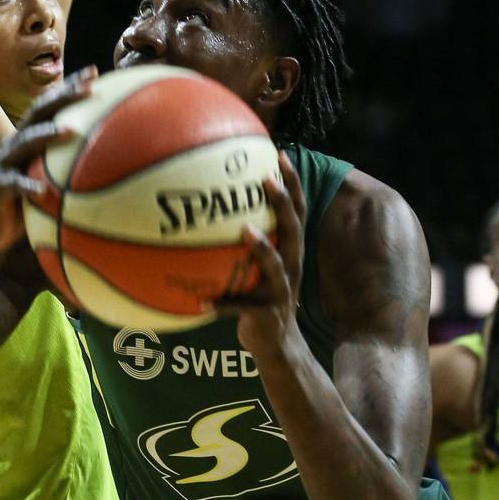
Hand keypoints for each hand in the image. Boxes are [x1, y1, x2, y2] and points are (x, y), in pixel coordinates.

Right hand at [0, 65, 96, 257]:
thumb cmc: (33, 203)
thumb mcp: (55, 181)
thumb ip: (75, 166)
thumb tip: (119, 161)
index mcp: (32, 138)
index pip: (52, 105)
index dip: (70, 87)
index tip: (94, 72)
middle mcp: (17, 144)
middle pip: (39, 113)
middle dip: (63, 97)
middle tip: (88, 88)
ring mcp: (5, 163)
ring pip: (25, 142)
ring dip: (48, 135)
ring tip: (71, 131)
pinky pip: (13, 185)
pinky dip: (27, 186)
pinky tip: (42, 191)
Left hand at [215, 152, 306, 361]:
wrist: (277, 346)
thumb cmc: (260, 297)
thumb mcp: (258, 265)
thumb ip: (245, 238)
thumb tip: (213, 206)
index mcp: (290, 251)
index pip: (297, 210)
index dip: (292, 182)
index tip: (279, 153)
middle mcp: (290, 266)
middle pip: (293, 229)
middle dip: (282, 203)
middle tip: (266, 179)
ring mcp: (280, 290)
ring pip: (275, 265)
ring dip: (261, 247)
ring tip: (244, 230)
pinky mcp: (265, 315)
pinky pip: (241, 307)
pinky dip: (222, 304)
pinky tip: (200, 302)